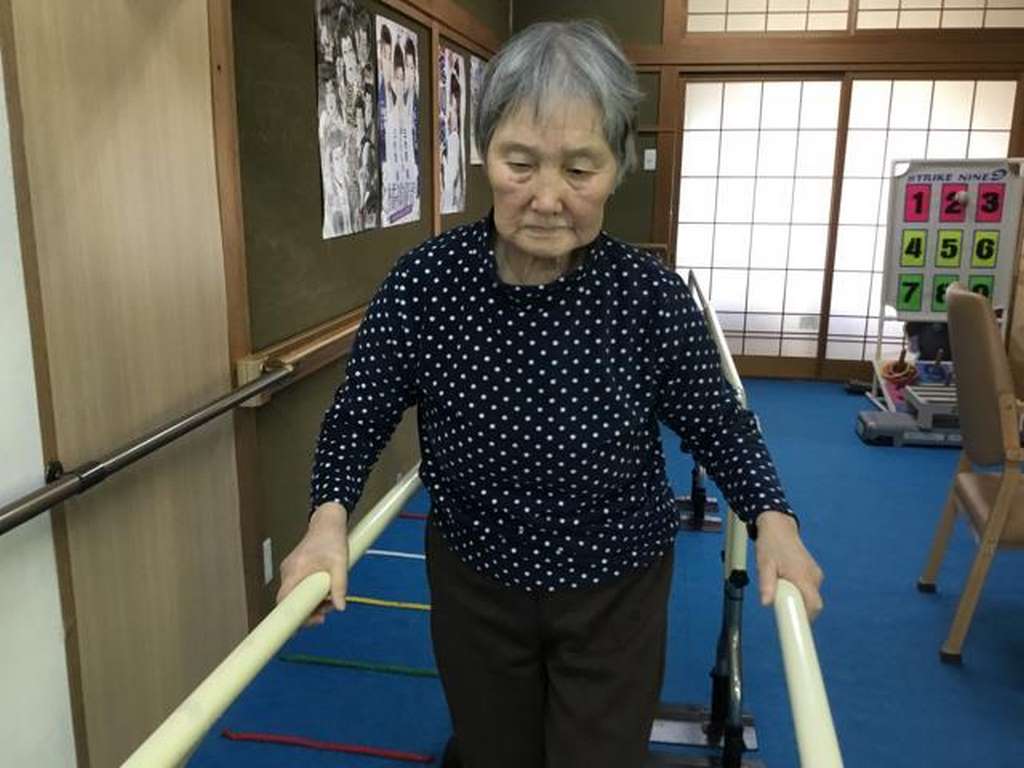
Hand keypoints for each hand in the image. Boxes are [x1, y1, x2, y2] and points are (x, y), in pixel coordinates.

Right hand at [277, 502, 348, 626]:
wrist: (327, 522)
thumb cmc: (333, 540)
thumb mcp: (340, 564)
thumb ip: (340, 586)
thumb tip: (341, 608)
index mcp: (296, 570)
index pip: (283, 600)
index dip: (289, 617)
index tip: (300, 628)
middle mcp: (288, 571)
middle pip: (289, 601)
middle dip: (306, 611)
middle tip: (325, 613)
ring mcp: (289, 570)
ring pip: (295, 595)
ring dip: (311, 602)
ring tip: (330, 600)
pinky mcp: (294, 570)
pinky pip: (298, 588)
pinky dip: (310, 594)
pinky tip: (325, 591)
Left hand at [754, 511, 823, 620]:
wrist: (779, 527)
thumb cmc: (770, 544)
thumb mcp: (764, 564)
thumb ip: (766, 584)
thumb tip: (766, 603)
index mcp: (803, 576)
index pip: (813, 605)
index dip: (808, 619)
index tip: (797, 627)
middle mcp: (813, 576)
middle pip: (813, 604)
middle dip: (800, 610)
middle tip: (782, 608)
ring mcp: (815, 574)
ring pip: (811, 597)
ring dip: (798, 599)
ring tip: (781, 588)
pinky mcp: (814, 572)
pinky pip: (810, 589)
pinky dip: (800, 592)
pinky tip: (787, 583)